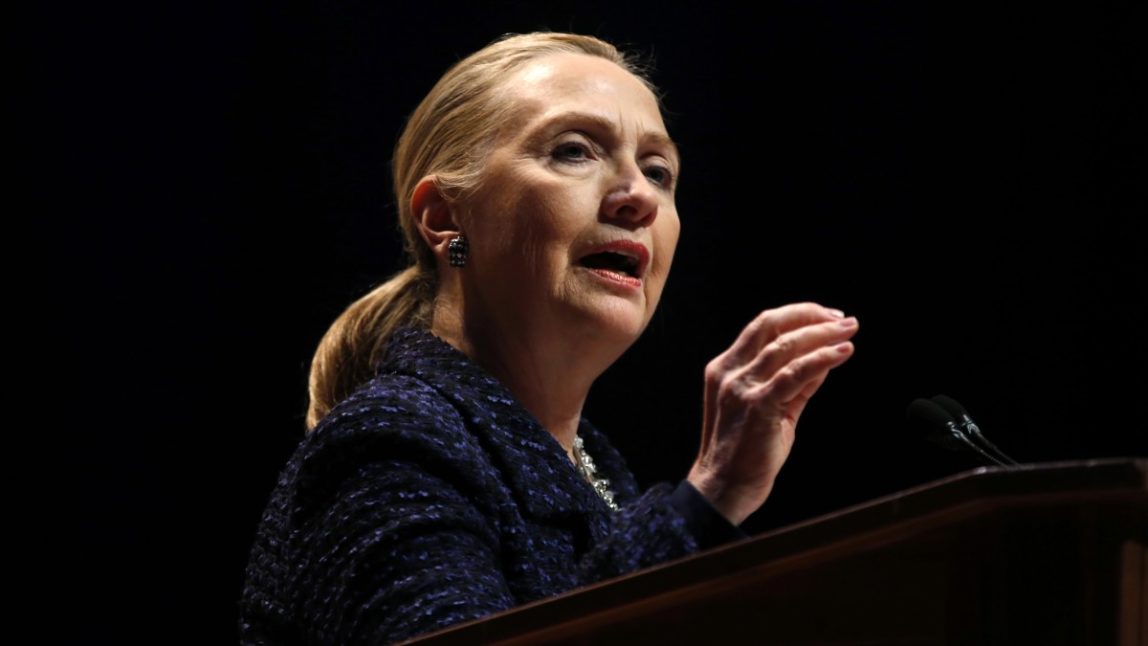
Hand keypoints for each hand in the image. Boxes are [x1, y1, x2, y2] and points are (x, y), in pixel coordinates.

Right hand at [687, 302, 857, 524]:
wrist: (724, 488)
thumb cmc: (744, 453)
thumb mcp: (769, 409)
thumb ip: (793, 384)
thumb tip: (823, 359)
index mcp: (726, 368)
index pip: (762, 326)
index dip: (797, 315)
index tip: (826, 316)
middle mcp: (730, 372)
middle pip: (770, 324)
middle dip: (809, 314)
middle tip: (841, 318)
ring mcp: (741, 388)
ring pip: (786, 345)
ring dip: (822, 334)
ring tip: (848, 331)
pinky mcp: (758, 406)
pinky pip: (795, 374)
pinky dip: (821, 359)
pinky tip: (842, 353)